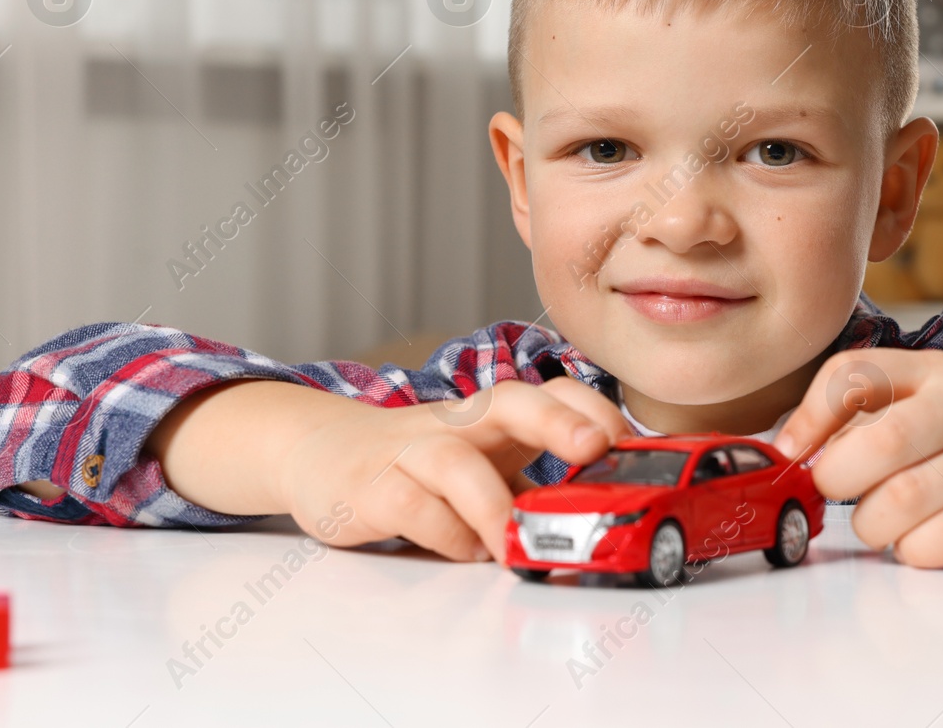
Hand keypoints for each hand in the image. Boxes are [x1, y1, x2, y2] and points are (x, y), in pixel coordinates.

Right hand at [272, 377, 628, 563]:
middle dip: (558, 421)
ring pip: (456, 463)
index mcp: (491, 416)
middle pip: (508, 403)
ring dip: (494, 506)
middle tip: (596, 447)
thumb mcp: (482, 464)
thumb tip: (606, 517)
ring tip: (518, 544)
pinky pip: (412, 507)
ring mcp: (411, 450)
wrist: (319, 450)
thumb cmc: (418, 461)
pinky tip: (466, 551)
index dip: (590, 408)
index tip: (623, 441)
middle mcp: (455, 422)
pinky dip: (445, 534)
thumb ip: (531, 488)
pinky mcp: (372, 487)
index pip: (548, 391)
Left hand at [773, 348, 942, 567]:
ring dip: (873, 526)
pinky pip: (941, 542)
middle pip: (873, 446)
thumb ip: (872, 414)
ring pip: (900, 501)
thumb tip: (790, 446)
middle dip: (836, 483)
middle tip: (840, 496)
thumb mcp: (939, 402)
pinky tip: (923, 544)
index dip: (808, 418)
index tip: (794, 453)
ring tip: (884, 524)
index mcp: (937, 372)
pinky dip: (914, 552)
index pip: (852, 374)